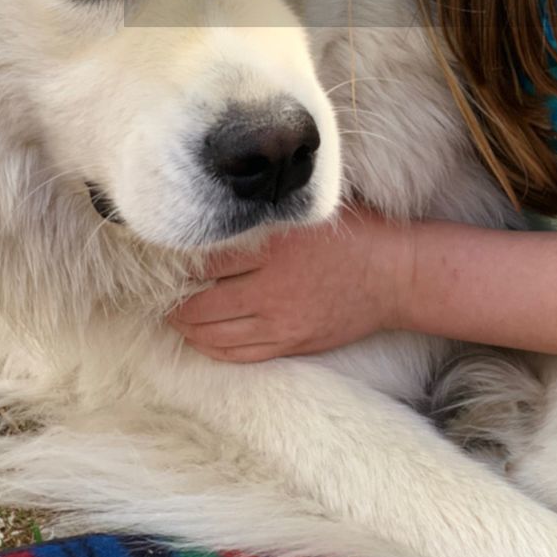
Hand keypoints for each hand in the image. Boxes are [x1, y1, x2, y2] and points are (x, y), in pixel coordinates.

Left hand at [167, 206, 412, 361]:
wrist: (397, 275)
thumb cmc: (356, 233)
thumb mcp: (309, 209)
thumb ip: (268, 209)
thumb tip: (222, 202)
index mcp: (275, 246)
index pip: (207, 259)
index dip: (179, 260)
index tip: (164, 253)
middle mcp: (272, 287)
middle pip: (200, 304)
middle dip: (173, 300)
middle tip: (158, 290)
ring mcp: (281, 321)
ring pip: (213, 335)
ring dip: (187, 326)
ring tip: (175, 313)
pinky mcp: (291, 343)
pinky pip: (238, 354)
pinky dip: (211, 347)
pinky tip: (202, 335)